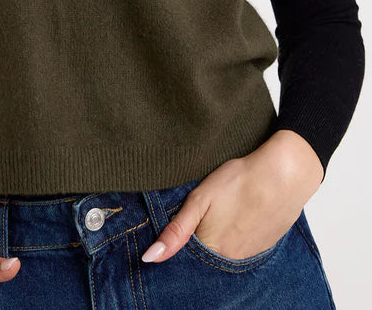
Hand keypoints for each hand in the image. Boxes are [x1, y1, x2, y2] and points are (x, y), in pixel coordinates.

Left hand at [140, 135, 321, 264]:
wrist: (283, 174)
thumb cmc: (239, 180)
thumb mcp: (199, 200)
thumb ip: (176, 231)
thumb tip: (150, 258)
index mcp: (213, 249)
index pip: (186, 254)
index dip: (179, 239)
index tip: (182, 222)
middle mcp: (232, 259)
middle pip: (206, 254)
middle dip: (199, 238)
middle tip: (205, 211)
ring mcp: (251, 254)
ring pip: (225, 251)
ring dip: (219, 237)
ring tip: (222, 211)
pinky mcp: (265, 245)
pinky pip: (243, 246)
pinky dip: (236, 234)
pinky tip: (238, 215)